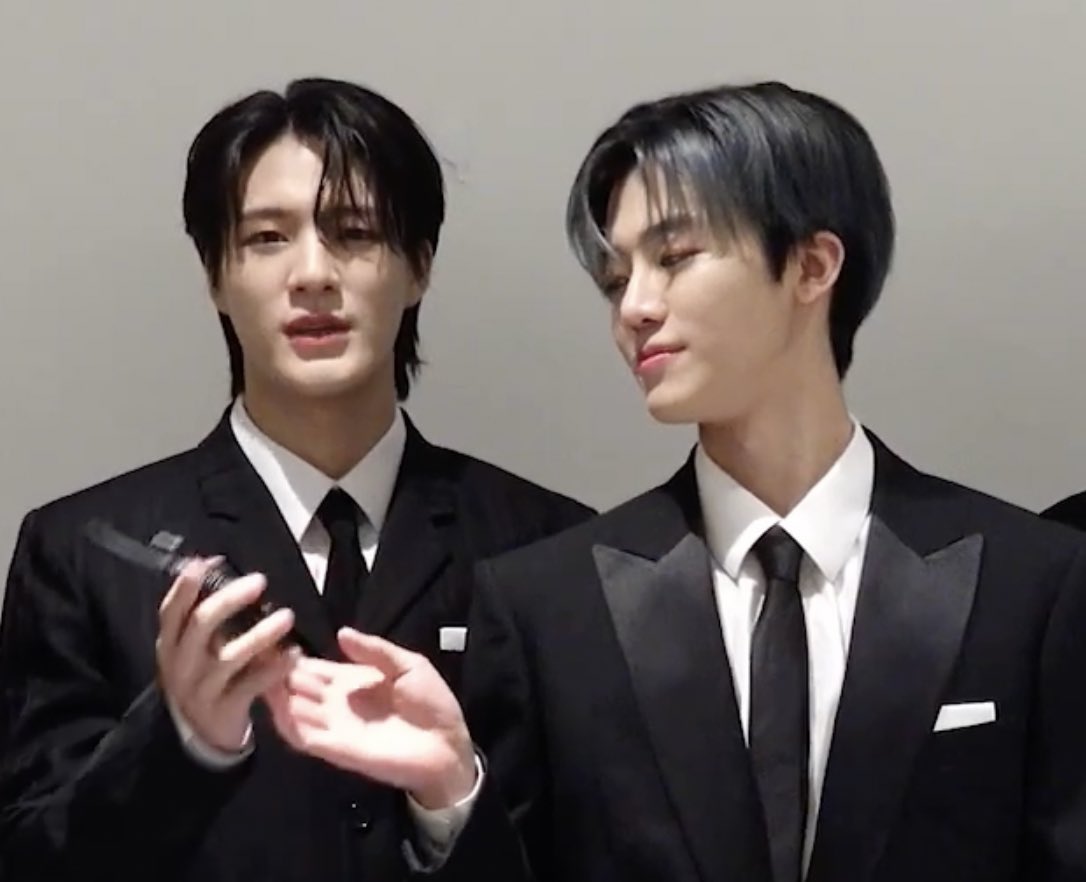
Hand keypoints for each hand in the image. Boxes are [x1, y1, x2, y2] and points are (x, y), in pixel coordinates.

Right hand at [157, 557, 295, 752]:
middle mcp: (182, 665)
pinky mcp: (225, 709)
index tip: (206, 562)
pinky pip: (252, 685)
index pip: (171, 611)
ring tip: (287, 616)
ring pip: (230, 656)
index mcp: (171, 646)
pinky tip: (295, 654)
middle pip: (202, 625)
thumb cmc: (202, 679)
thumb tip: (213, 563)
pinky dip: (275, 669)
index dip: (186, 586)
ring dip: (261, 634)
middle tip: (260, 581)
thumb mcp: (193, 649)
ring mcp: (202, 689)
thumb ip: (203, 614)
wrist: (197, 737)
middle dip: (230, 600)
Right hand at [265, 628, 475, 808]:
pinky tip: (276, 704)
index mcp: (351, 680)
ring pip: (293, 710)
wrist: (447, 745)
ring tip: (260, 673)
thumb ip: (374, 650)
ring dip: (276, 695)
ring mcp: (334, 726)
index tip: (272, 637)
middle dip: (276, 671)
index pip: (312, 667)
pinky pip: (304, 737)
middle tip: (255, 653)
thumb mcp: (408, 665)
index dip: (292, 656)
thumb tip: (342, 632)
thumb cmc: (431, 703)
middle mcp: (336, 703)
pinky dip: (287, 722)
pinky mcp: (337, 749)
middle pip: (296, 686)